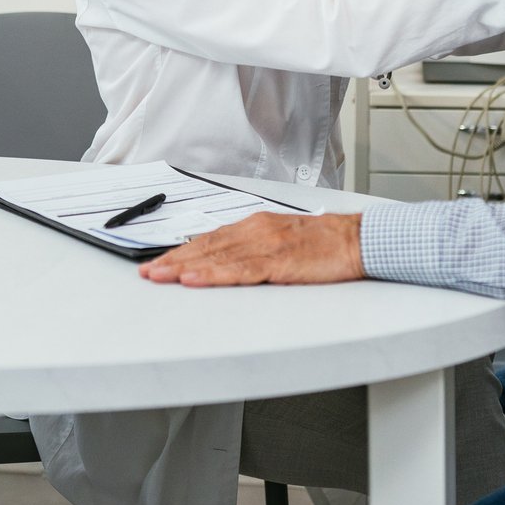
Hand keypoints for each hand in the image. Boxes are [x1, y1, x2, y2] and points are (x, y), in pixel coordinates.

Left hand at [139, 212, 364, 286]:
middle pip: (206, 247)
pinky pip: (239, 270)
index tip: (159, 262)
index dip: (181, 251)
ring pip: (216, 258)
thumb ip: (255, 246)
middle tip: (148, 273)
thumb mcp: (283, 239)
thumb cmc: (325, 243)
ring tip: (160, 276)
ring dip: (184, 268)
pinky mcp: (278, 262)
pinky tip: (195, 280)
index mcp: (256, 225)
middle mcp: (256, 231)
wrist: (357, 239)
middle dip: (173, 260)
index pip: (210, 239)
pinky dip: (213, 275)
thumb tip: (227, 259)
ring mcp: (266, 246)